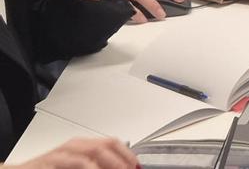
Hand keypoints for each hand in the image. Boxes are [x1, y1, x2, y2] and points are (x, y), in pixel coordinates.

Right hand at [11, 137, 138, 168]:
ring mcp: (62, 153)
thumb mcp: (78, 166)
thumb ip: (97, 165)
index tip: (138, 166)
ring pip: (92, 153)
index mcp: (83, 145)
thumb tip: (122, 168)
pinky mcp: (51, 162)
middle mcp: (74, 146)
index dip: (128, 154)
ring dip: (110, 164)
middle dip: (121, 160)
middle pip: (106, 146)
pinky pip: (75, 163)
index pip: (113, 143)